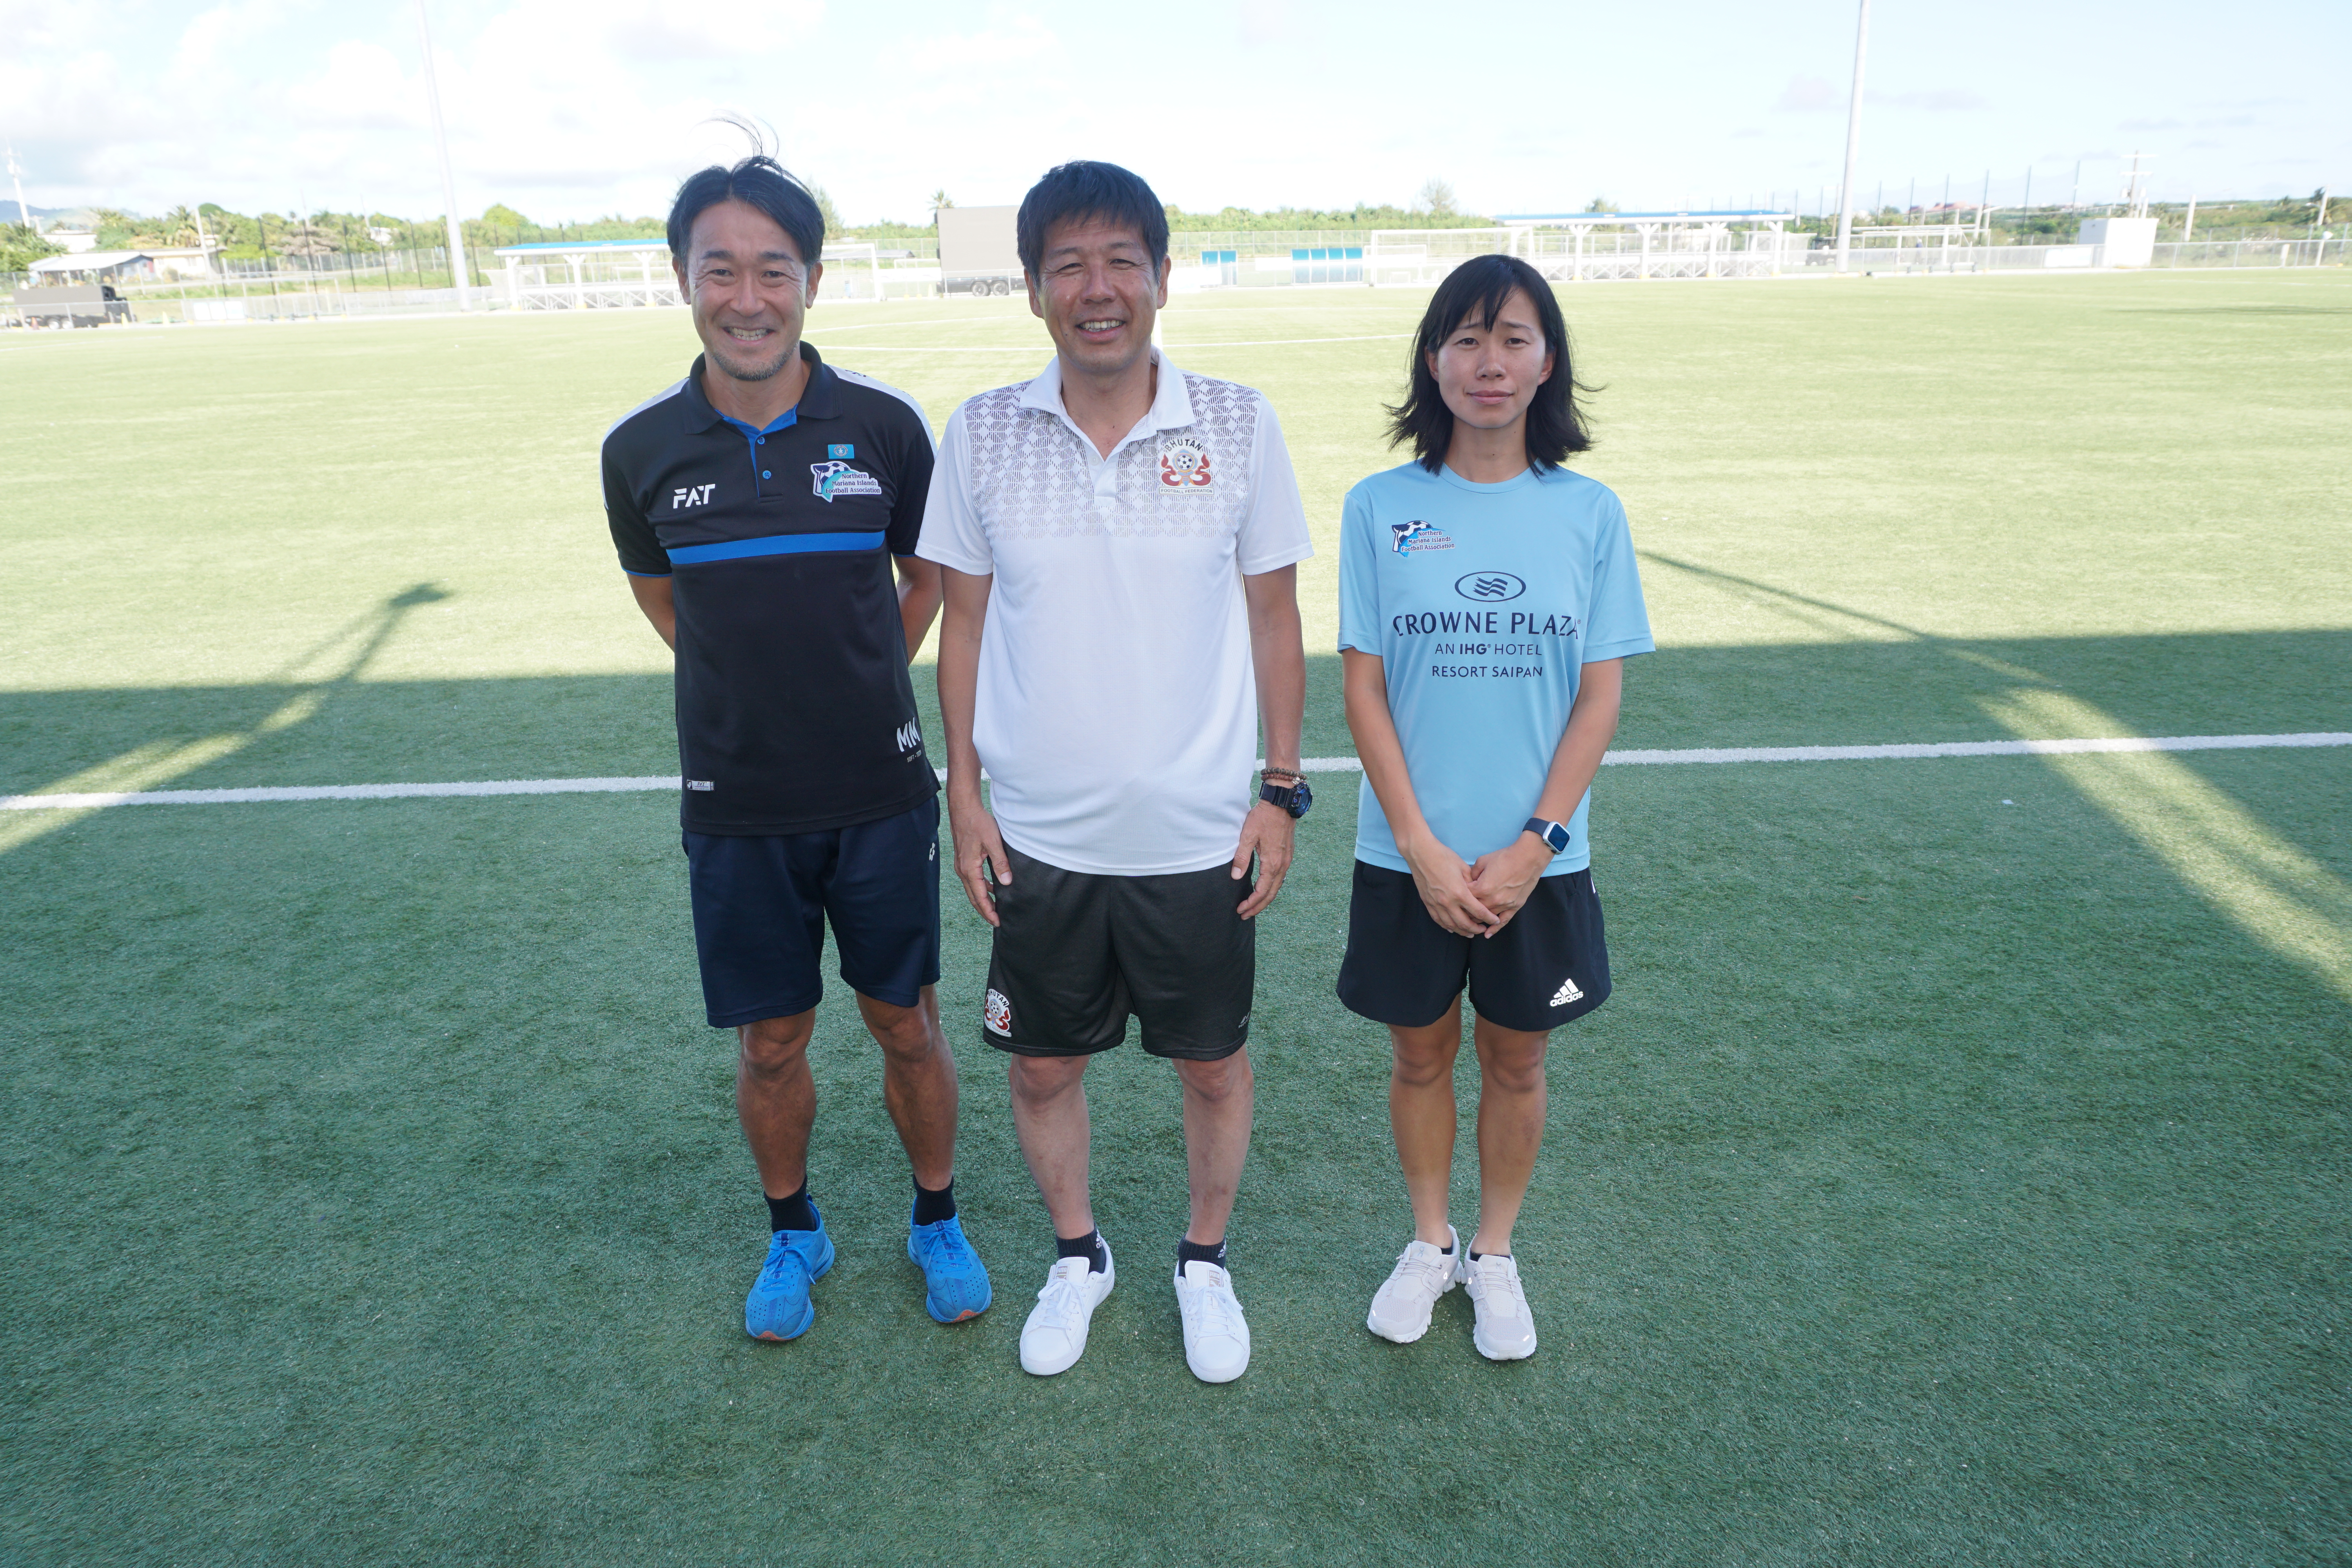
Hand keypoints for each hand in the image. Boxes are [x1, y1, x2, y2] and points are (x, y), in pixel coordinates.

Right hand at [946, 786, 1010, 926]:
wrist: (964, 809)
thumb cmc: (978, 823)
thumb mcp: (993, 842)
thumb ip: (1000, 863)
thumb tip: (1007, 882)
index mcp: (969, 869)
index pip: (980, 897)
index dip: (989, 911)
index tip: (997, 922)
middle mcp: (962, 870)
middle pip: (974, 897)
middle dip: (985, 911)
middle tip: (996, 921)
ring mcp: (961, 866)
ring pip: (972, 889)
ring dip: (983, 900)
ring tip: (995, 908)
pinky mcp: (964, 860)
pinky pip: (972, 880)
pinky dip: (981, 888)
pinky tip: (992, 888)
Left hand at [1231, 801, 1294, 918]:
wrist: (1282, 804)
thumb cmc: (1263, 817)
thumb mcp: (1247, 835)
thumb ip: (1241, 857)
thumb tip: (1235, 876)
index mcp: (1272, 863)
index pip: (1262, 891)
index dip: (1251, 903)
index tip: (1240, 909)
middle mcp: (1282, 865)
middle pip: (1271, 894)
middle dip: (1258, 906)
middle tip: (1245, 914)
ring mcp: (1286, 861)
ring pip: (1276, 887)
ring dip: (1265, 898)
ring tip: (1253, 905)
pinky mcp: (1287, 856)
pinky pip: (1279, 878)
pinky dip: (1270, 888)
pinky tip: (1262, 888)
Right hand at [1399, 831, 1499, 937]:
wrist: (1420, 853)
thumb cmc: (1443, 856)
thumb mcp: (1463, 867)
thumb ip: (1472, 883)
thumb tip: (1477, 892)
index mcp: (1460, 893)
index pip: (1478, 911)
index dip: (1489, 918)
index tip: (1494, 920)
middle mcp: (1448, 902)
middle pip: (1465, 923)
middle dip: (1476, 928)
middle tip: (1482, 929)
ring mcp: (1436, 904)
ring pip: (1451, 925)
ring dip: (1462, 931)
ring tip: (1469, 933)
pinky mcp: (1428, 903)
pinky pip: (1438, 920)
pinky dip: (1446, 926)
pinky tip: (1452, 929)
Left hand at [1465, 834, 1552, 934]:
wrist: (1528, 858)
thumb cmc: (1505, 857)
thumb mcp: (1482, 861)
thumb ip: (1472, 874)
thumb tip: (1467, 881)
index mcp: (1481, 888)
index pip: (1465, 898)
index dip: (1460, 896)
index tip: (1457, 894)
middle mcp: (1492, 900)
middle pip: (1473, 911)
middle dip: (1466, 911)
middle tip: (1461, 910)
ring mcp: (1504, 905)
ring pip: (1486, 918)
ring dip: (1478, 919)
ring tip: (1470, 921)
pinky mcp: (1514, 907)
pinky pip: (1503, 921)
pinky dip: (1494, 929)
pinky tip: (1487, 934)